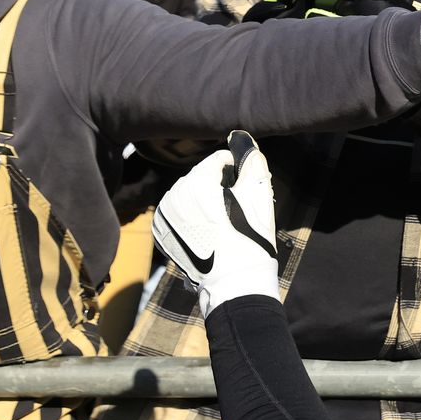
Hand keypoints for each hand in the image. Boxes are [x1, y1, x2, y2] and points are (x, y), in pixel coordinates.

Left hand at [153, 131, 279, 317]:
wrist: (235, 282)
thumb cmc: (251, 238)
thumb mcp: (259, 195)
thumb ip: (251, 160)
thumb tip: (240, 137)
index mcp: (195, 183)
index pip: (218, 160)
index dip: (238, 171)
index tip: (248, 189)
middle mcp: (173, 196)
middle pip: (201, 177)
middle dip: (219, 186)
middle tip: (238, 208)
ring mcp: (163, 215)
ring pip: (188, 194)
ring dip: (204, 201)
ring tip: (223, 222)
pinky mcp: (161, 232)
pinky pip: (178, 212)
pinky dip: (192, 216)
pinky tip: (208, 230)